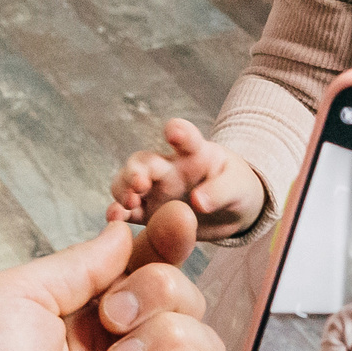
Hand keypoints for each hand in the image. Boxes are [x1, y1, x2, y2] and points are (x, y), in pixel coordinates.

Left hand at [0, 203, 223, 350]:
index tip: (177, 219)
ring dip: (169, 331)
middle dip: (158, 288)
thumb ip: (82, 263)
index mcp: (78, 315)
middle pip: (180, 296)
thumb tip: (125, 233)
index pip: (143, 267)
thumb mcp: (18, 293)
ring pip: (200, 340)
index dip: (166, 242)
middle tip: (112, 315)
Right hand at [106, 118, 265, 239]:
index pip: (184, 137)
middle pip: (144, 161)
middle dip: (137, 169)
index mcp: (193, 153)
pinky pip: (128, 211)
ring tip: (128, 203)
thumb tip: (198, 202)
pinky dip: (118, 214)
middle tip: (139, 183)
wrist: (232, 210)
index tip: (173, 132)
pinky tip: (114, 219)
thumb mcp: (238, 187)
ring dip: (122, 189)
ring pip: (128, 183)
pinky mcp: (149, 212)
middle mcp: (168, 167)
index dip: (178, 131)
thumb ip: (220, 191)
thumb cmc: (236, 189)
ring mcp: (155, 189)